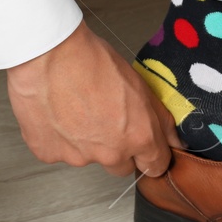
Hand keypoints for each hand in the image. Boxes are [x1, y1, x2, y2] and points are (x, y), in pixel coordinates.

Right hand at [5, 21, 178, 177]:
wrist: (47, 54)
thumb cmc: (91, 61)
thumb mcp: (139, 84)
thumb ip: (160, 120)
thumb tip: (175, 141)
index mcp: (138, 137)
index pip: (155, 166)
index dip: (149, 154)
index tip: (143, 146)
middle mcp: (110, 154)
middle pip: (120, 166)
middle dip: (116, 149)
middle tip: (103, 118)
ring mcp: (77, 157)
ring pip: (87, 157)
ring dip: (84, 141)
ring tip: (74, 107)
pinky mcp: (49, 154)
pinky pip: (58, 152)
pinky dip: (58, 137)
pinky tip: (56, 112)